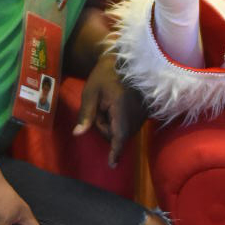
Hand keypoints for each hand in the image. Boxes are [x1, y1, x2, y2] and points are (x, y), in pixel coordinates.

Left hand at [73, 52, 145, 166]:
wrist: (123, 59)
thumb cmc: (104, 74)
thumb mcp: (90, 93)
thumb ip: (85, 115)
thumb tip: (77, 134)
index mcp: (122, 108)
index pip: (119, 136)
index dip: (115, 152)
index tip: (112, 165)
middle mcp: (136, 113)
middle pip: (118, 134)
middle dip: (106, 127)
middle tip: (99, 108)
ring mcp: (143, 113)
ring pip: (125, 131)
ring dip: (114, 124)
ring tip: (109, 104)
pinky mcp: (146, 111)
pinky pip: (131, 125)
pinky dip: (122, 121)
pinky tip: (118, 105)